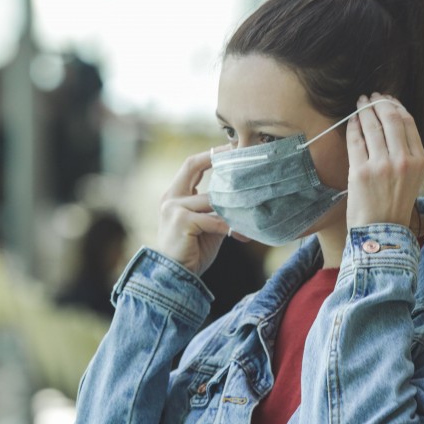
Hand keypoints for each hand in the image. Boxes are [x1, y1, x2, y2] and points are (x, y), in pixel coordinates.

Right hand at [152, 148, 236, 275]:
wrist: (174, 276)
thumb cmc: (191, 251)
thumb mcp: (205, 225)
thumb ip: (215, 209)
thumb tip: (240, 198)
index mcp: (174, 195)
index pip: (191, 165)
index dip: (211, 155)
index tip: (231, 148)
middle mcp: (171, 197)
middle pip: (192, 166)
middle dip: (215, 157)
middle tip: (239, 154)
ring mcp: (174, 208)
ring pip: (211, 198)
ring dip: (233, 205)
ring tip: (252, 208)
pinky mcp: (182, 221)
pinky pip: (213, 220)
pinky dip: (230, 227)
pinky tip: (242, 235)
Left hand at [345, 93, 423, 230]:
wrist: (381, 233)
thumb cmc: (394, 206)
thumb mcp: (411, 179)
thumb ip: (406, 153)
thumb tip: (393, 123)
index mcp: (419, 162)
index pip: (408, 123)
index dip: (396, 106)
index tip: (388, 100)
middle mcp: (403, 161)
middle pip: (391, 119)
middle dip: (379, 103)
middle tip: (371, 97)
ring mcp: (381, 166)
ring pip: (372, 126)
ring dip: (364, 111)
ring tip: (360, 103)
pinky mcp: (361, 172)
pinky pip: (356, 140)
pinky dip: (353, 127)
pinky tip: (351, 121)